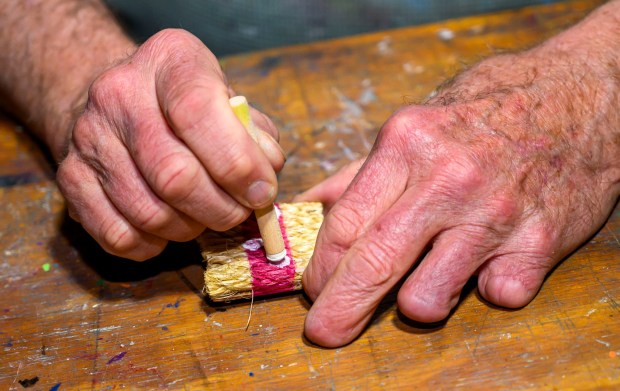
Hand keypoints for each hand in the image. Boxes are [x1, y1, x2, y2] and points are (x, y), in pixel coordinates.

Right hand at [57, 29, 284, 259]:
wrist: (116, 102)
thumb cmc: (186, 105)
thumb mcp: (227, 98)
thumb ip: (255, 134)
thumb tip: (264, 175)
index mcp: (168, 61)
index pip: (198, 111)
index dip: (237, 162)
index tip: (262, 192)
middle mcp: (118, 94)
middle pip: (174, 175)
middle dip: (221, 208)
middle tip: (238, 212)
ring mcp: (88, 138)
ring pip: (149, 213)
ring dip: (190, 229)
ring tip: (204, 216)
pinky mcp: (70, 179)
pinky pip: (118, 236)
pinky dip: (154, 245)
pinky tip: (167, 228)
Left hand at [301, 25, 619, 346]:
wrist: (581, 96)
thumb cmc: (486, 112)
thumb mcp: (415, 125)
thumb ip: (358, 174)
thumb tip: (309, 208)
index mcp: (406, 145)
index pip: (345, 225)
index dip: (320, 268)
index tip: (313, 288)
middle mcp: (449, 180)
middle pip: (375, 265)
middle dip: (340, 309)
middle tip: (325, 333)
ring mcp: (497, 215)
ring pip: (428, 299)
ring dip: (416, 301)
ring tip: (425, 279)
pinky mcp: (540, 244)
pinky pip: (495, 296)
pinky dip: (485, 288)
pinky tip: (488, 261)